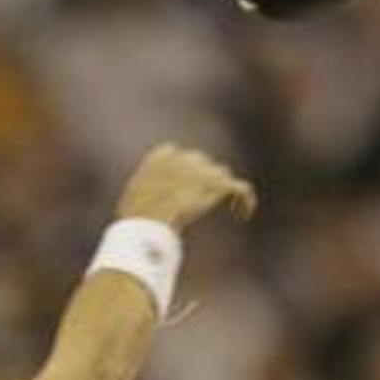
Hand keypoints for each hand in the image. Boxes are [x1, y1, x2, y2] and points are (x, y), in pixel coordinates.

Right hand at [115, 143, 256, 230]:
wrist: (147, 224)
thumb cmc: (135, 220)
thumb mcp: (133, 202)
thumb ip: (146, 195)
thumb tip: (147, 207)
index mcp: (161, 156)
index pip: (182, 156)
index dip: (188, 174)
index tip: (188, 192)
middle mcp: (183, 157)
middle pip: (205, 164)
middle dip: (207, 182)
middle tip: (204, 205)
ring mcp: (201, 170)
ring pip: (222, 176)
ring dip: (222, 193)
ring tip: (228, 211)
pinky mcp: (217, 186)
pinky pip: (239, 187)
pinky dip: (245, 200)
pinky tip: (243, 214)